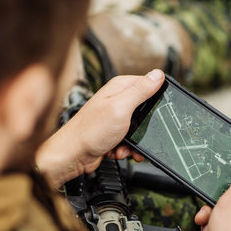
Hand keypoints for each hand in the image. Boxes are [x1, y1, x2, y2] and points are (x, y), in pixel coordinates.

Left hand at [36, 70, 163, 186]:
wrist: (73, 155)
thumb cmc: (90, 131)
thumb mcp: (120, 107)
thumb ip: (140, 90)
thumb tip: (157, 74)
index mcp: (120, 87)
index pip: (149, 85)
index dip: (156, 99)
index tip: (157, 111)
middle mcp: (117, 100)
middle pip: (145, 110)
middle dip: (145, 126)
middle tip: (138, 132)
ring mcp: (114, 117)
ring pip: (139, 128)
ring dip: (135, 141)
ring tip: (124, 145)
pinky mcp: (113, 132)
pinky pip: (130, 140)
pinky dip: (126, 148)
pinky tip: (117, 150)